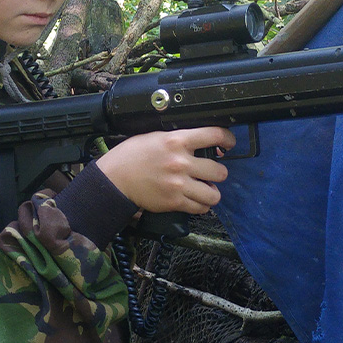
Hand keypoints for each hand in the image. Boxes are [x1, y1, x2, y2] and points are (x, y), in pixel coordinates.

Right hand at [95, 126, 236, 214]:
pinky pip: (201, 208)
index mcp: (176, 140)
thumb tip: (202, 144)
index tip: (228, 143)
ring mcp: (179, 184)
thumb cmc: (131, 156)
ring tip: (204, 188)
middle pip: (219, 170)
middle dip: (218, 172)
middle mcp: (181, 162)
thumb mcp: (155, 136)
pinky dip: (201, 205)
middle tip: (211, 172)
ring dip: (211, 192)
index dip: (227, 139)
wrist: (114, 179)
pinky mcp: (174, 202)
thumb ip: (179, 139)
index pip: (214, 135)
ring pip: (214, 193)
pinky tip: (194, 199)